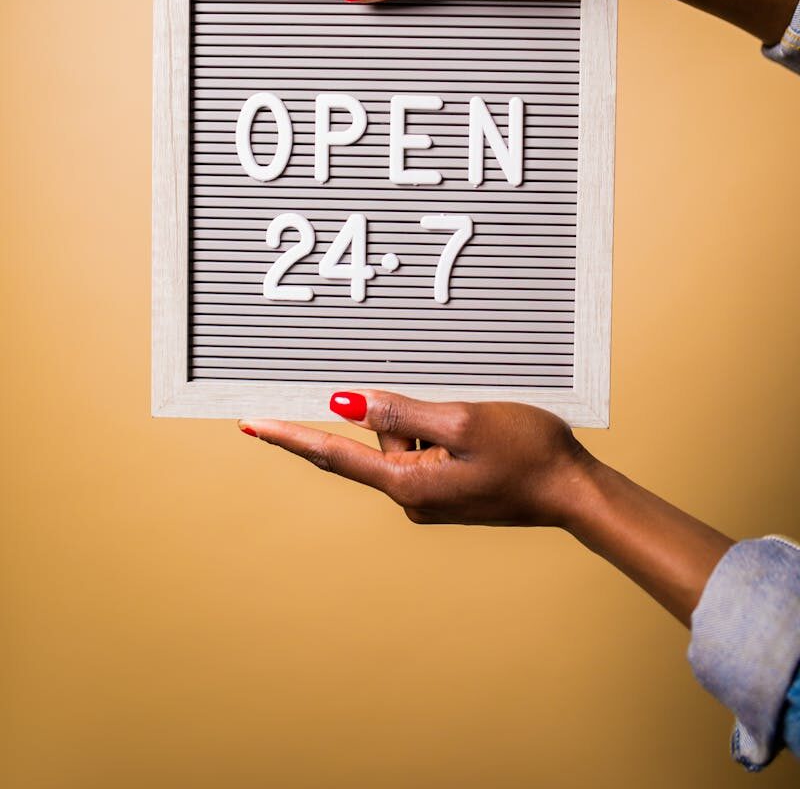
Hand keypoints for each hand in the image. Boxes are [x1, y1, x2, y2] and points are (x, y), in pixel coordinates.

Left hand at [239, 390, 587, 526]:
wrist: (573, 491)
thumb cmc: (526, 452)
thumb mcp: (461, 421)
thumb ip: (401, 412)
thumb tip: (346, 406)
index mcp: (407, 484)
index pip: (334, 455)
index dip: (289, 436)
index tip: (252, 425)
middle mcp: (410, 497)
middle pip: (379, 440)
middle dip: (405, 416)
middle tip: (459, 416)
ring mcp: (429, 496)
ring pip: (405, 441)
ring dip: (430, 422)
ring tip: (482, 424)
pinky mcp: (447, 490)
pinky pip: (426, 450)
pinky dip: (442, 433)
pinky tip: (480, 432)